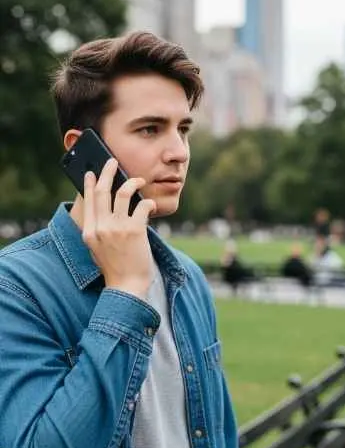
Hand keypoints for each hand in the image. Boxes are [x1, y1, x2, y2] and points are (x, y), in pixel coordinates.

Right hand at [81, 158, 157, 299]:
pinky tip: (151, 205)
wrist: (127, 286)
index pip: (88, 202)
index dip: (90, 185)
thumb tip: (110, 209)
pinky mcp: (134, 230)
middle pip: (102, 192)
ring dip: (132, 183)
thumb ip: (101, 229)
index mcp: (89, 232)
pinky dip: (148, 202)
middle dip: (107, 173)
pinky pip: (142, 206)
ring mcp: (116, 228)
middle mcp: (100, 227)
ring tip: (139, 180)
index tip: (91, 173)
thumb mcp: (99, 248)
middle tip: (112, 161)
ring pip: (123, 194)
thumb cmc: (117, 267)